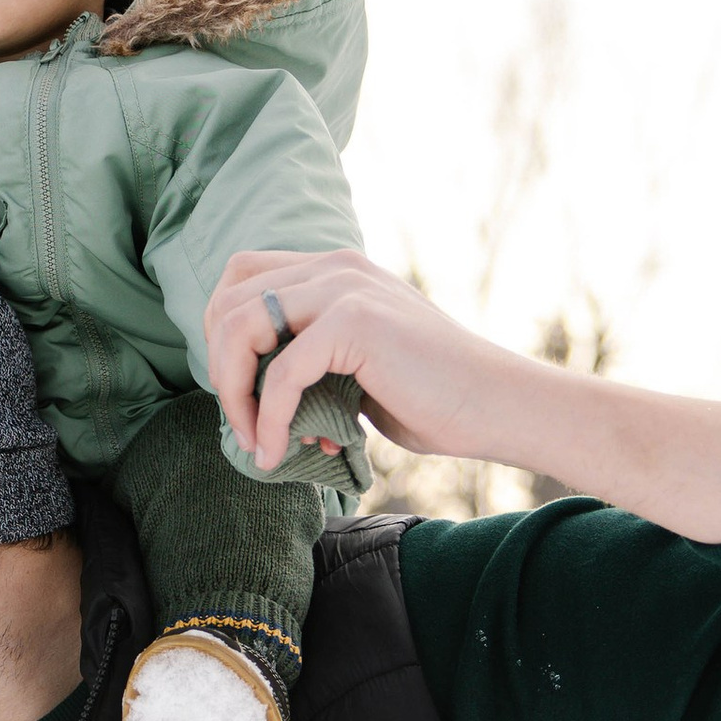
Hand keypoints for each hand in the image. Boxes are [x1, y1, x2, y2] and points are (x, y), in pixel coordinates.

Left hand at [206, 247, 720, 540]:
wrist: (502, 406)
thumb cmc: (436, 399)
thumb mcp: (357, 371)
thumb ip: (310, 363)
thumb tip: (253, 402)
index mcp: (334, 270)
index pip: (241, 281)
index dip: (222, 338)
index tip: (240, 398)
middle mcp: (334, 267)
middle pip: (228, 299)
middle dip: (218, 367)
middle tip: (241, 424)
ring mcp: (345, 288)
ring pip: (241, 329)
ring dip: (234, 393)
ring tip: (254, 441)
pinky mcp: (355, 322)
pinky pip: (281, 372)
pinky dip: (269, 418)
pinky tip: (278, 453)